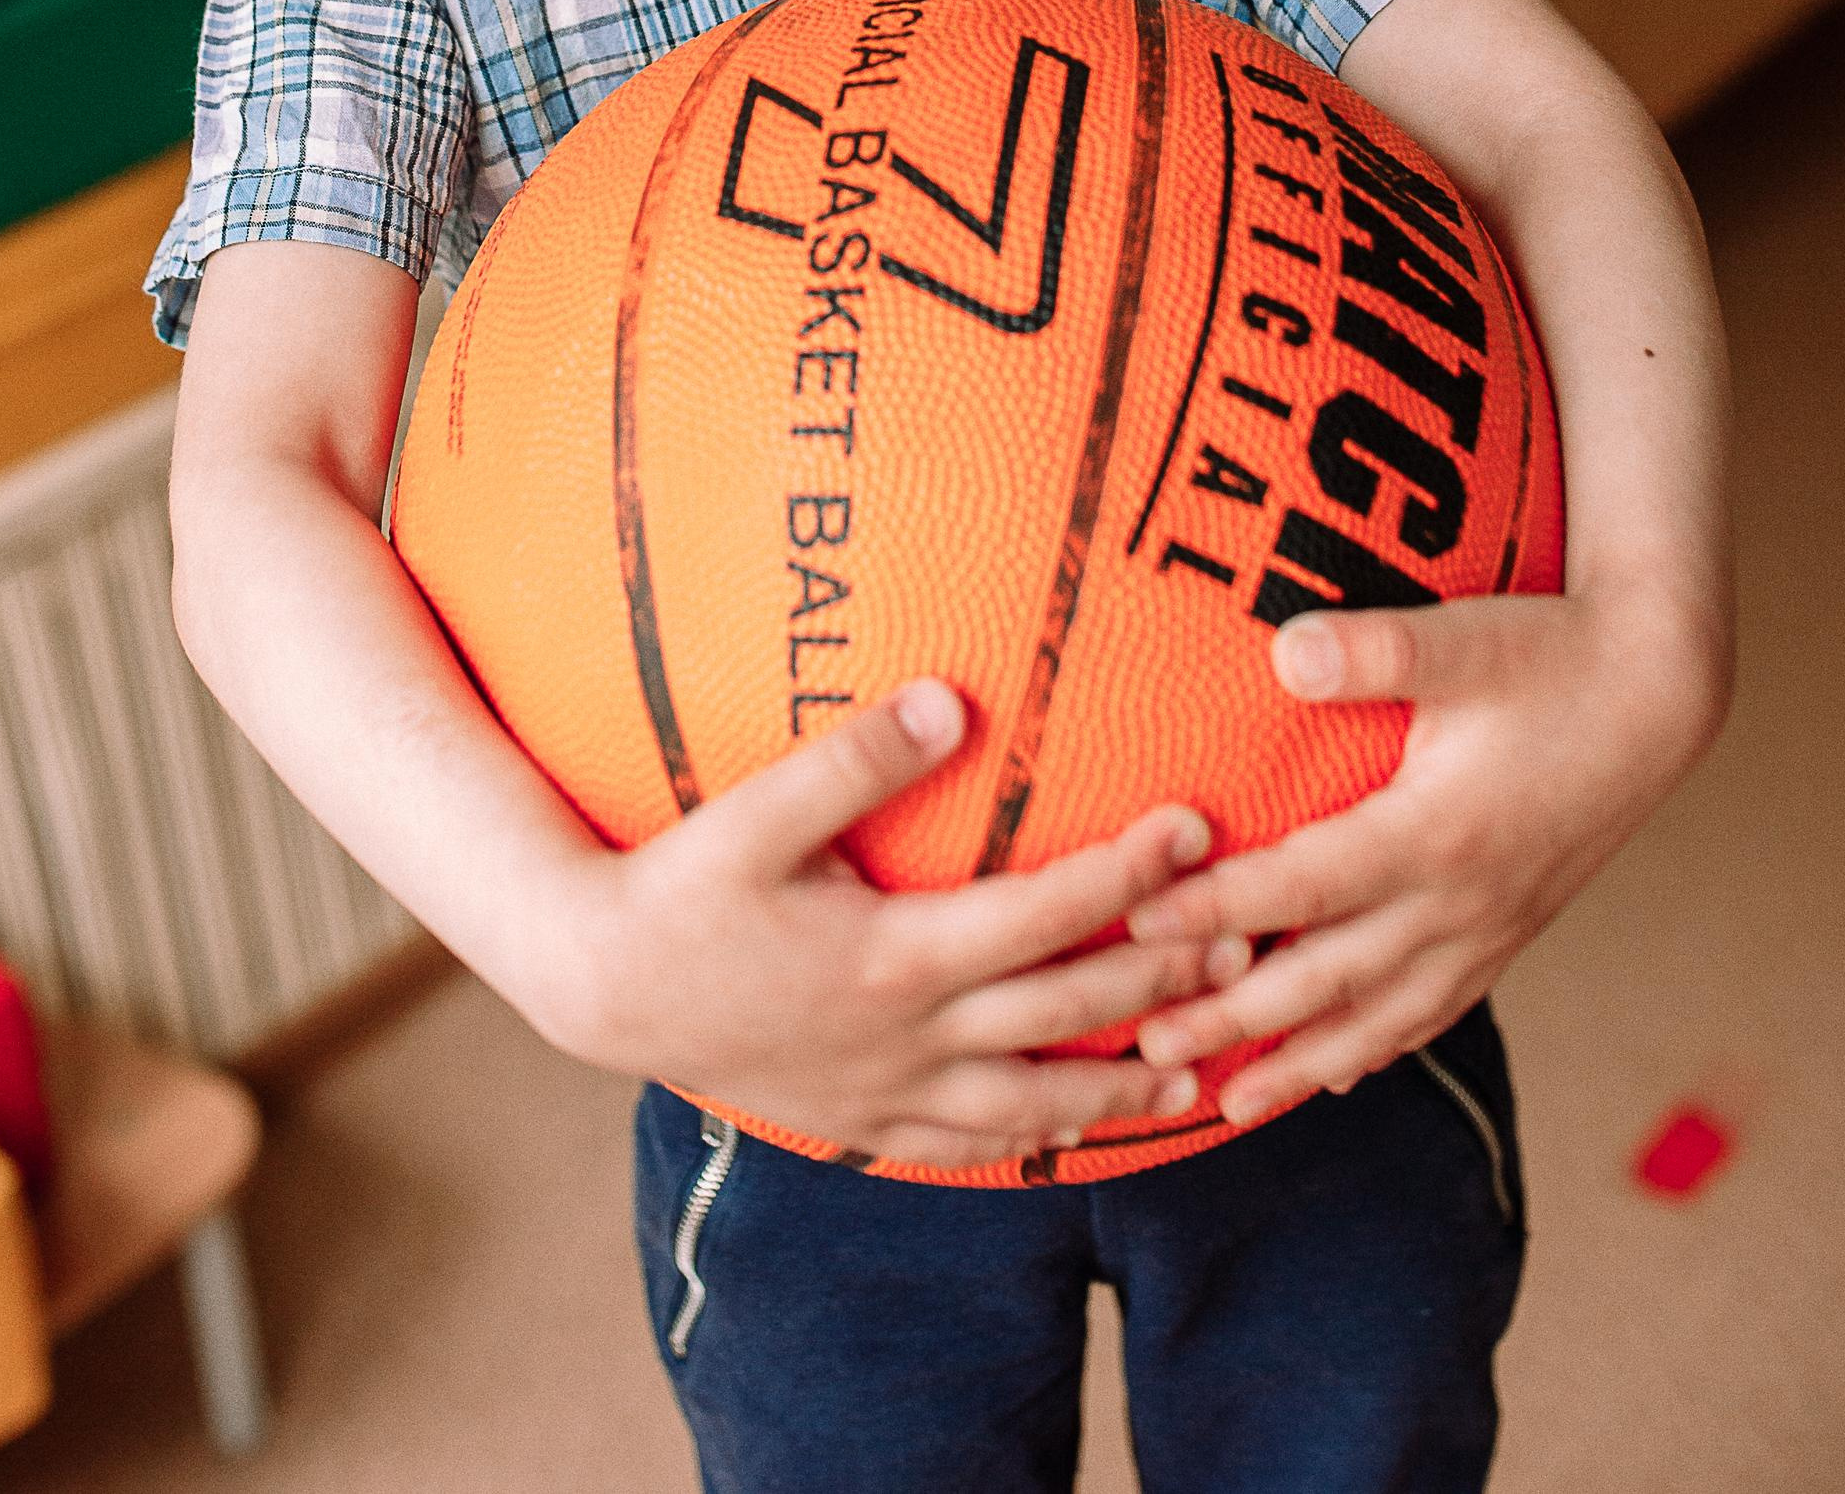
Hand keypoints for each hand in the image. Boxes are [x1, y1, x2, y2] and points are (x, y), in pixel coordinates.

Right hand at [538, 681, 1237, 1170]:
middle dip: (1162, 981)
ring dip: (1125, 1085)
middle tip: (1245, 948)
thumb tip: (951, 700)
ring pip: (1035, 1102)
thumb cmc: (677, 887)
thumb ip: (856, 758)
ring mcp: (889, 1089)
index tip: (1195, 829)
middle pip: (1067, 1016)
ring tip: (1200, 1071)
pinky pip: (973, 1144)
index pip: (1045, 917)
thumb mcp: (754, 813)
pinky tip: (1078, 1128)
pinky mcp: (864, 1119)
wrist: (599, 987)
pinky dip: (1040, 1138)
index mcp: (894, 954)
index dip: (1128, 876)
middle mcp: (908, 1034)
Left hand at [1124, 587, 1727, 1124]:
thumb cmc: (1550, 657)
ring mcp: (1485, 932)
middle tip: (1144, 1047)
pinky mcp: (1504, 936)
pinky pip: (1430, 1014)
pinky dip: (1374, 1051)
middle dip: (1232, 1018)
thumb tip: (1284, 652)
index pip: (1303, 888)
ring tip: (1223, 1103)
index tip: (1136, 925)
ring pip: (1378, 1020)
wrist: (1655, 699)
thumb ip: (1375, 649)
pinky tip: (1335, 1077)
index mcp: (1436, 835)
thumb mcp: (1465, 639)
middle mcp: (1458, 904)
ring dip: (1297, 1065)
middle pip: (1326, 981)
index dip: (1216, 910)